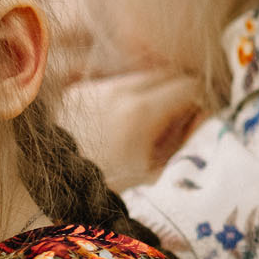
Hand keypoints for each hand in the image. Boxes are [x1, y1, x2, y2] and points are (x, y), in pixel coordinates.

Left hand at [60, 68, 209, 190]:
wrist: (55, 185)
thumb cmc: (108, 186)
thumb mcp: (154, 170)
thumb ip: (184, 140)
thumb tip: (202, 115)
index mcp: (142, 112)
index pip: (190, 85)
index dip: (200, 101)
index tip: (196, 119)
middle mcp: (118, 90)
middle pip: (166, 73)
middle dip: (178, 92)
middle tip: (176, 119)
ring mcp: (95, 87)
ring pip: (139, 75)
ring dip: (151, 92)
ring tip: (144, 124)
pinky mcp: (77, 90)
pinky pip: (113, 83)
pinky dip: (124, 96)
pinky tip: (118, 121)